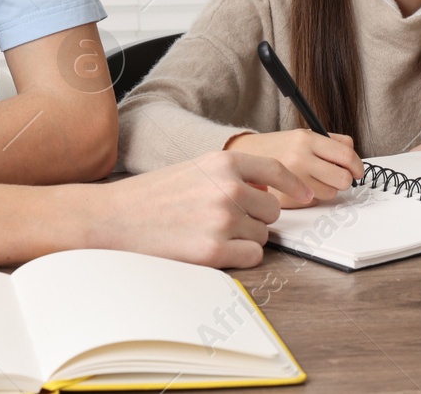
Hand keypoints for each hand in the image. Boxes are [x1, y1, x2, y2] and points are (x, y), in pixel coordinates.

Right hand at [84, 150, 309, 267]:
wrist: (114, 218)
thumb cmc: (152, 195)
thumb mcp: (195, 168)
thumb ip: (231, 173)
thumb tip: (266, 186)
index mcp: (224, 162)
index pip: (277, 170)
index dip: (294, 184)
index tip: (306, 194)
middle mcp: (229, 189)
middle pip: (273, 209)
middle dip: (257, 217)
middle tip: (227, 220)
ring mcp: (223, 221)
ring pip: (263, 235)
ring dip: (245, 238)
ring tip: (210, 233)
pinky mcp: (214, 252)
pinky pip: (252, 257)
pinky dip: (239, 257)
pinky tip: (213, 249)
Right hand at [225, 129, 362, 206]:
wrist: (245, 157)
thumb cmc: (278, 147)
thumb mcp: (303, 135)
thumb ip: (331, 141)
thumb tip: (352, 154)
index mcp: (306, 140)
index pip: (346, 155)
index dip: (358, 166)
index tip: (358, 171)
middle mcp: (299, 158)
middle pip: (343, 178)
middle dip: (344, 180)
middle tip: (338, 177)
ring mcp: (291, 180)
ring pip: (330, 193)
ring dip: (327, 189)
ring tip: (313, 180)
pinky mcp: (285, 197)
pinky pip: (314, 202)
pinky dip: (313, 197)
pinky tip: (301, 188)